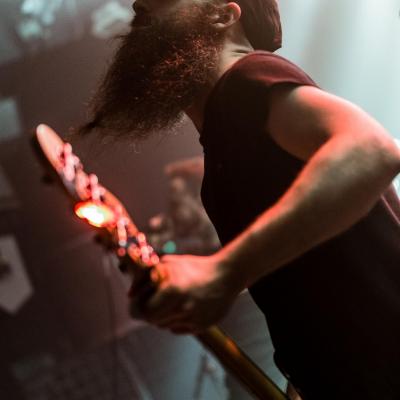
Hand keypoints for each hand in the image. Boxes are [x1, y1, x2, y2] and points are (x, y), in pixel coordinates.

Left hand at [129, 253, 243, 333]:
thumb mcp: (168, 263)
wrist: (226, 275)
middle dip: (150, 311)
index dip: (137, 307)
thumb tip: (129, 294)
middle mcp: (182, 309)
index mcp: (172, 291)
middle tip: (155, 300)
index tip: (138, 301)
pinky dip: (177, 320)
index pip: (142, 312)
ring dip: (164, 315)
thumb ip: (145, 276)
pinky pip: (179, 329)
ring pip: (165, 326)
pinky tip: (186, 306)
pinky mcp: (202, 326)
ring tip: (174, 299)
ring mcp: (192, 319)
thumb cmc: (193, 267)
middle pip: (152, 321)